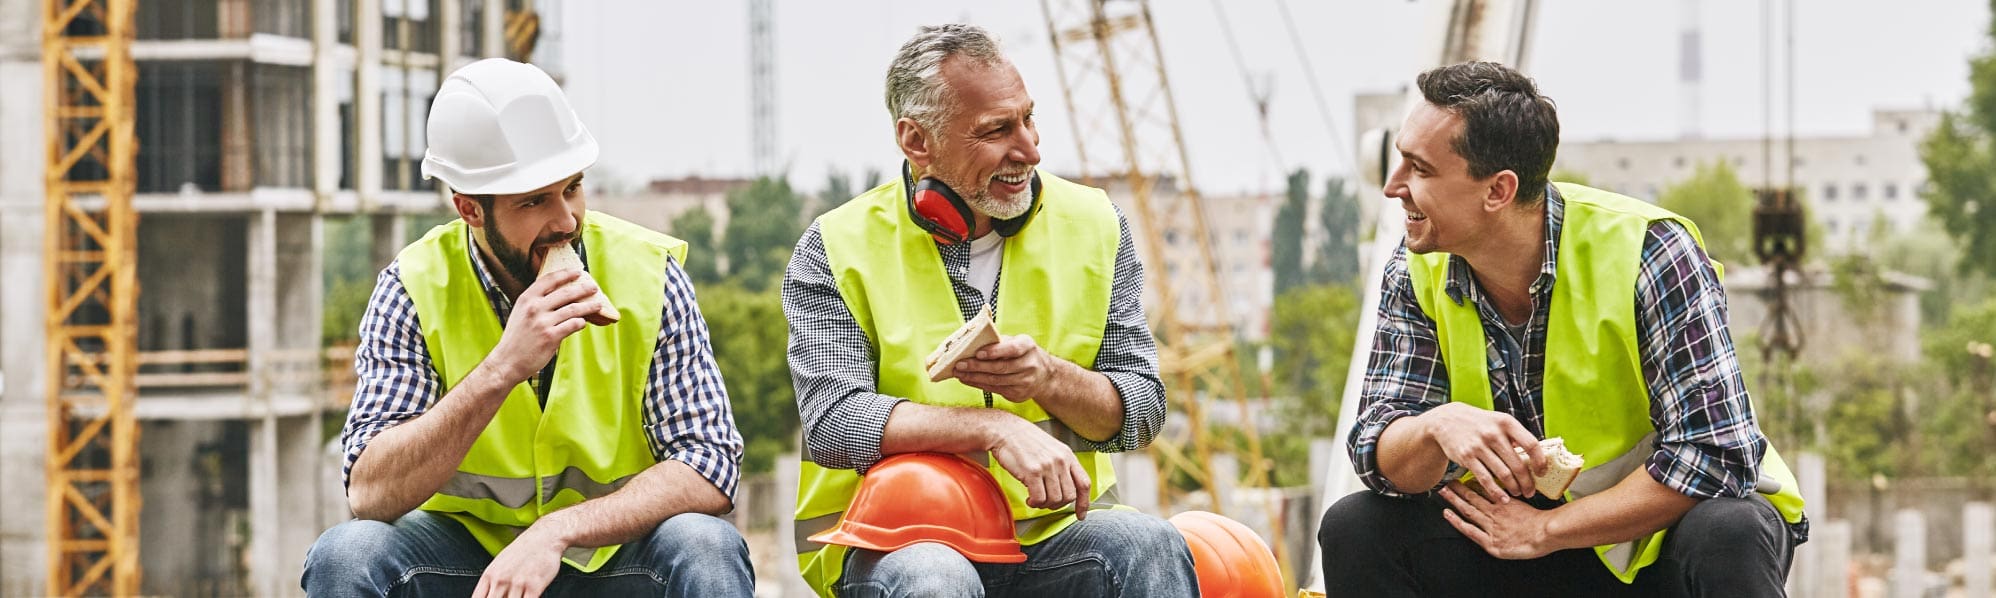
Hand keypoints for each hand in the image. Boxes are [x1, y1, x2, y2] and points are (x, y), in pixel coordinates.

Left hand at [472, 526, 565, 597]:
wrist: (545, 537)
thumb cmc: (524, 549)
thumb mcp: (500, 563)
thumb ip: (492, 581)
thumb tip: (489, 595)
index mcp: (490, 574)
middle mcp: (501, 580)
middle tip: (506, 596)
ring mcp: (517, 584)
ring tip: (517, 595)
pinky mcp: (534, 587)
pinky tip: (527, 596)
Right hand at [488, 269, 599, 384]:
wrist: (507, 361)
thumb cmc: (516, 337)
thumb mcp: (521, 313)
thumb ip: (537, 302)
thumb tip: (561, 295)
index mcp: (526, 299)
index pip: (549, 280)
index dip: (565, 274)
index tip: (578, 271)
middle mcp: (534, 308)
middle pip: (565, 293)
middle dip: (583, 289)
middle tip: (594, 287)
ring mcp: (543, 322)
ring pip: (573, 309)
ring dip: (589, 306)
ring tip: (598, 304)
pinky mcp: (551, 337)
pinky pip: (573, 325)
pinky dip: (580, 323)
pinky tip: (583, 322)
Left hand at [956, 335, 1065, 402]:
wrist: (1044, 375)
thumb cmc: (1023, 354)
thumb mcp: (1017, 342)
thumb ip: (999, 342)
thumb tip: (972, 342)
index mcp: (1028, 347)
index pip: (1012, 349)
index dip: (995, 352)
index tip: (978, 353)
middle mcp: (1030, 365)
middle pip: (1000, 368)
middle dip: (977, 366)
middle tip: (960, 364)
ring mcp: (1025, 382)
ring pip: (995, 381)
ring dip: (974, 377)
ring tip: (959, 373)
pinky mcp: (1019, 395)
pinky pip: (995, 390)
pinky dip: (979, 385)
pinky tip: (967, 380)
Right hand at [987, 416, 1091, 518]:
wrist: (1005, 430)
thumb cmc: (1025, 439)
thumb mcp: (1051, 448)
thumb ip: (1061, 466)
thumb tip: (1065, 487)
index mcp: (1067, 455)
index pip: (1084, 483)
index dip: (1084, 503)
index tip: (1080, 514)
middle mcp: (1060, 460)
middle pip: (1069, 495)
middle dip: (1058, 504)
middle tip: (1047, 502)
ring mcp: (1047, 466)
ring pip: (1055, 499)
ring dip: (1044, 504)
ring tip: (1035, 499)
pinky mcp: (1032, 472)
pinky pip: (1039, 498)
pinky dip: (1034, 503)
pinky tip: (1029, 498)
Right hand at [1419, 402, 1544, 501]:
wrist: (1447, 420)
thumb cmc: (1479, 423)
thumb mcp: (1498, 421)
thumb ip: (1515, 436)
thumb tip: (1536, 456)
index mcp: (1506, 423)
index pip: (1531, 444)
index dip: (1540, 461)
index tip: (1542, 473)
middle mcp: (1493, 433)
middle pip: (1518, 464)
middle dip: (1527, 482)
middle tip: (1531, 492)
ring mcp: (1479, 445)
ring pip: (1503, 474)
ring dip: (1514, 488)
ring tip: (1518, 493)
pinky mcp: (1467, 457)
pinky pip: (1485, 478)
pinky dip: (1496, 491)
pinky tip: (1503, 498)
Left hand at [1439, 480, 1555, 559]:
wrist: (1546, 532)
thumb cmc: (1542, 521)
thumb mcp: (1529, 504)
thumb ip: (1515, 497)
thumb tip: (1509, 488)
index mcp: (1504, 503)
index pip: (1484, 490)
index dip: (1471, 484)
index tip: (1461, 477)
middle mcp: (1494, 513)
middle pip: (1472, 498)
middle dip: (1458, 490)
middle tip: (1446, 482)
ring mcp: (1490, 527)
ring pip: (1468, 510)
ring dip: (1454, 501)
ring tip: (1443, 493)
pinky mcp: (1490, 542)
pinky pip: (1469, 530)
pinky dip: (1457, 522)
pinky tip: (1447, 514)